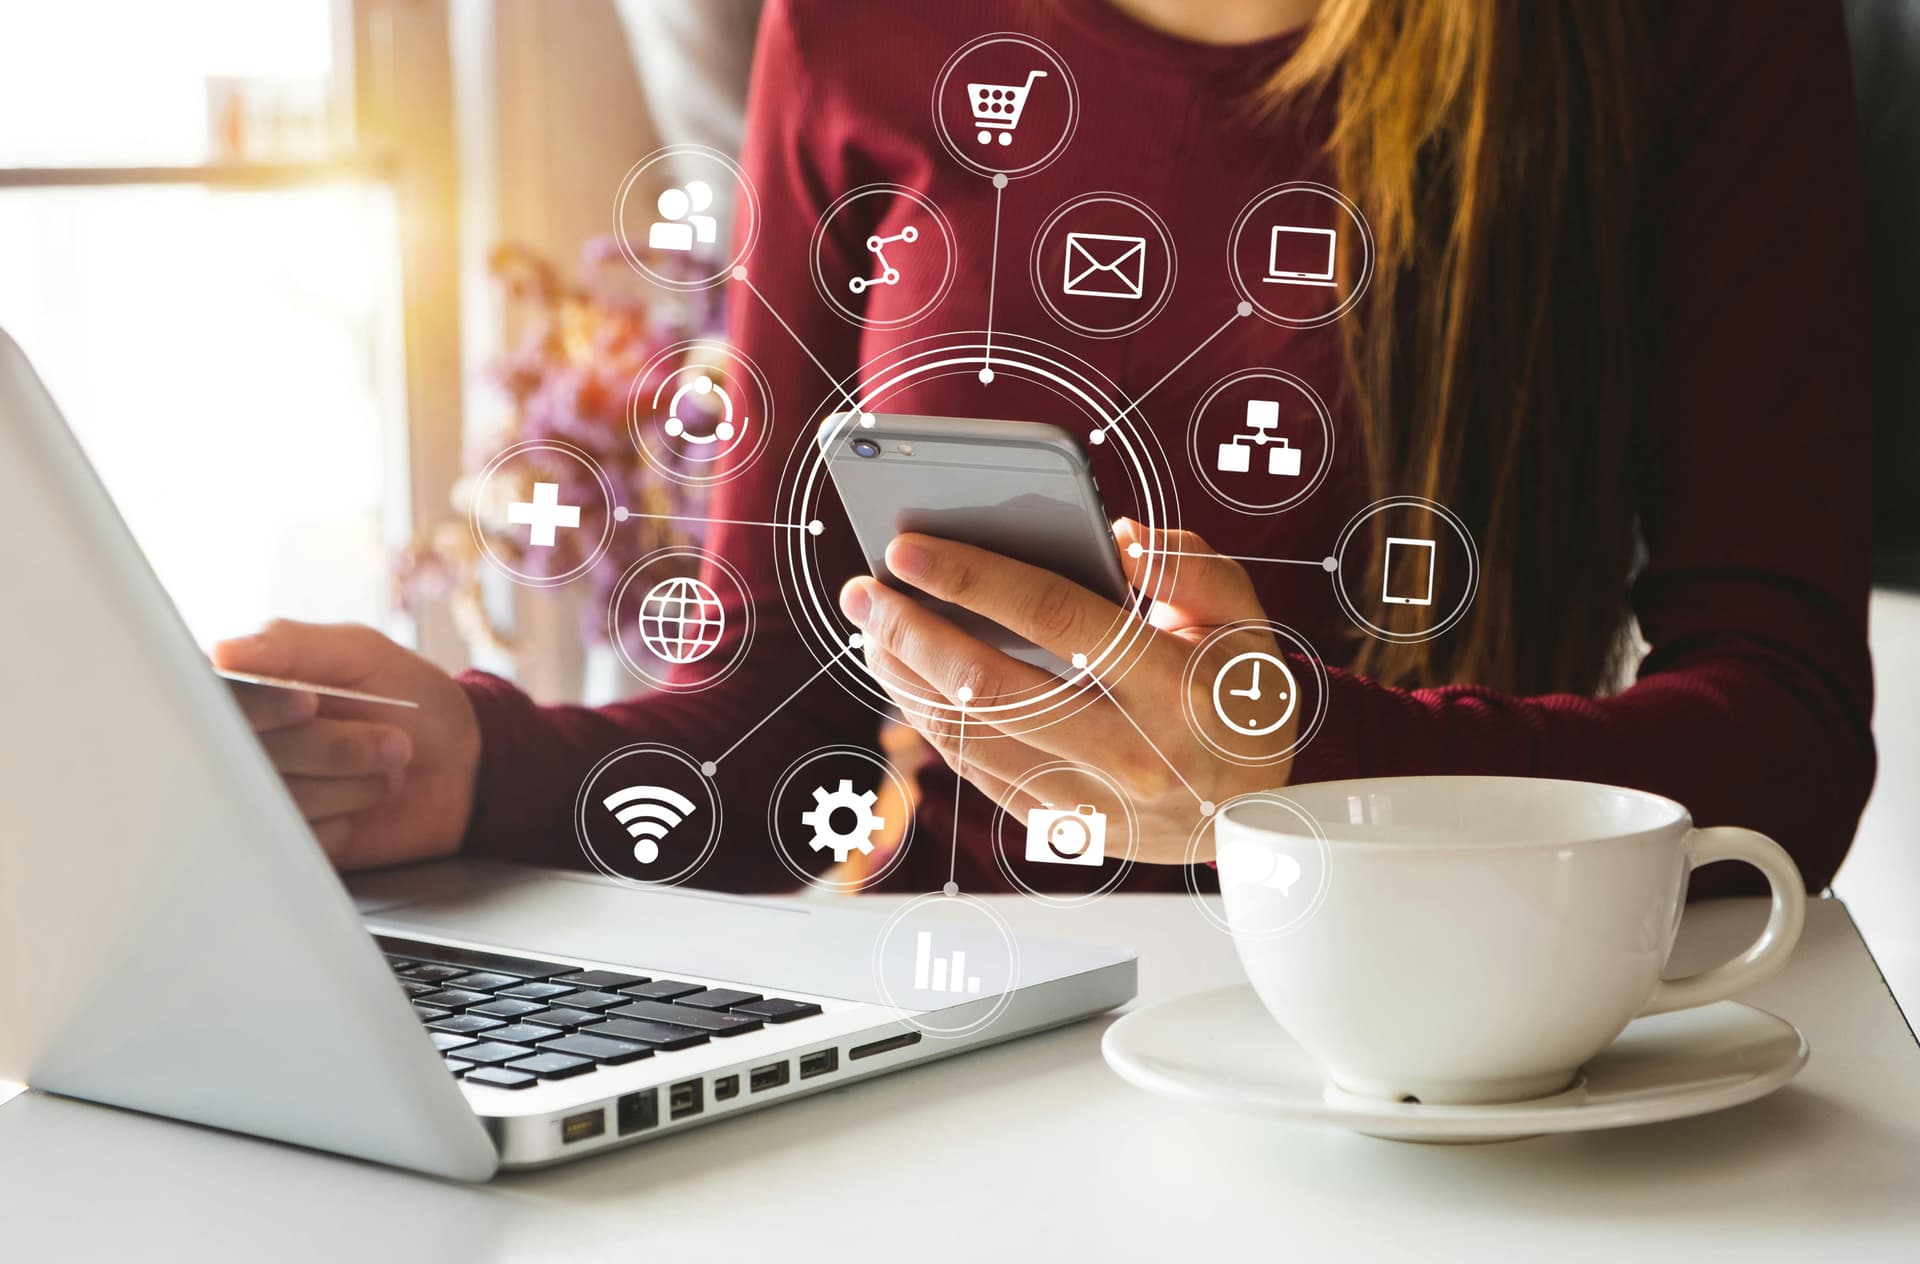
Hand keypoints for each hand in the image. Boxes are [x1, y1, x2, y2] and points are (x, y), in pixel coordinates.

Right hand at [211, 621, 480, 870]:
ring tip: (387, 771)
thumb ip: (293, 646)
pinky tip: (361, 810)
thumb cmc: (407, 697)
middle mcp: (243, 746)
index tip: (311, 705)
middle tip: (391, 742)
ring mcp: (263, 797)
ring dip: (348, 786)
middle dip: (331, 749)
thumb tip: (223, 652)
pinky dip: (342, 824)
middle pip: (248, 756)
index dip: (262, 709)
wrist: (460, 766)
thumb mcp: (361, 653)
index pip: (215, 702)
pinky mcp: (285, 842)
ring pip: (275, 800)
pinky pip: (294, 840)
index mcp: (247, 692)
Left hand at [838, 519, 1294, 862]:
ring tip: (872, 628)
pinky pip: (977, 771)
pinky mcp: (1061, 825)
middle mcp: (1129, 749)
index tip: (909, 547)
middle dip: (913, 631)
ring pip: (971, 736)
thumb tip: (1116, 538)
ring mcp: (1091, 798)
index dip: (975, 578)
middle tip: (864, 589)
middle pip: (993, 686)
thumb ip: (1190, 567)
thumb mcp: (1245, 620)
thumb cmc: (1239, 696)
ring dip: (907, 678)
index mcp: (1174, 686)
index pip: (1058, 618)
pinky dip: (931, 721)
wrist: (1253, 813)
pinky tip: (906, 679)